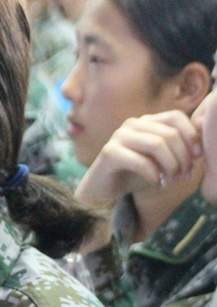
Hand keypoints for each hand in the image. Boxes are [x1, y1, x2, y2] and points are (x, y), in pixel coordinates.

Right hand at [75, 111, 201, 208]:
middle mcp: (132, 124)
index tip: (196, 157)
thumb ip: (179, 149)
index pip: (175, 116)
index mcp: (146, 122)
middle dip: (183, 158)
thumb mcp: (162, 160)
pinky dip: (154, 175)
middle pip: (169, 133)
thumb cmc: (135, 174)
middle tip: (184, 176)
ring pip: (156, 144)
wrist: (105, 189)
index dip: (191, 136)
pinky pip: (141, 161)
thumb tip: (201, 142)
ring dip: (170, 166)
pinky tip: (157, 184)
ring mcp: (119, 136)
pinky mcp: (109, 153)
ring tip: (171, 180)